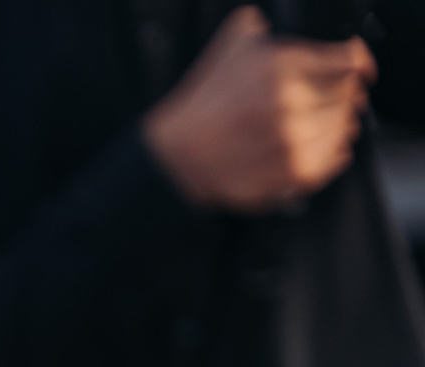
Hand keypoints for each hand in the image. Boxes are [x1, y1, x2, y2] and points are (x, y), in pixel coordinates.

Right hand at [145, 7, 372, 211]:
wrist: (177, 157)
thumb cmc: (202, 105)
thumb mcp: (231, 47)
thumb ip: (263, 28)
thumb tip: (284, 24)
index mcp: (281, 66)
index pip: (349, 60)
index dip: (357, 63)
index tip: (358, 69)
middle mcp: (291, 102)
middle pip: (350, 94)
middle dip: (342, 95)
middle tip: (328, 99)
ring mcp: (295, 139)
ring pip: (346, 126)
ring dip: (338, 123)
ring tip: (316, 124)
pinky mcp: (294, 172)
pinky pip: (337, 158)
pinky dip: (333, 151)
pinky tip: (314, 145)